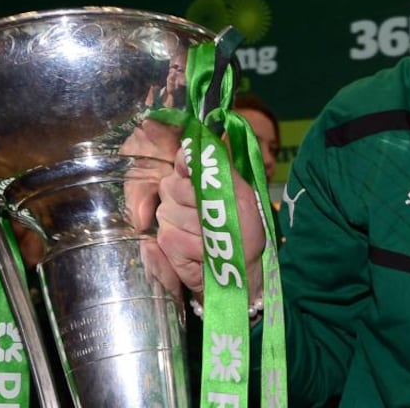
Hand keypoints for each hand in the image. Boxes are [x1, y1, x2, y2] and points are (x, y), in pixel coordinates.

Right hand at [155, 147, 266, 297]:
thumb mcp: (242, 194)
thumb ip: (220, 169)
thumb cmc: (246, 230)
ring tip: (217, 239)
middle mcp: (175, 191)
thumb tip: (201, 141)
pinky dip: (196, 250)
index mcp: (195, 176)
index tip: (201, 178)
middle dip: (202, 206)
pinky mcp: (164, 243)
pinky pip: (174, 240)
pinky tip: (206, 254)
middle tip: (221, 219)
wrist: (243, 269)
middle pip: (174, 187)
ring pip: (174, 215)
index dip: (189, 166)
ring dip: (203, 231)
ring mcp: (167, 217)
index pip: (182, 158)